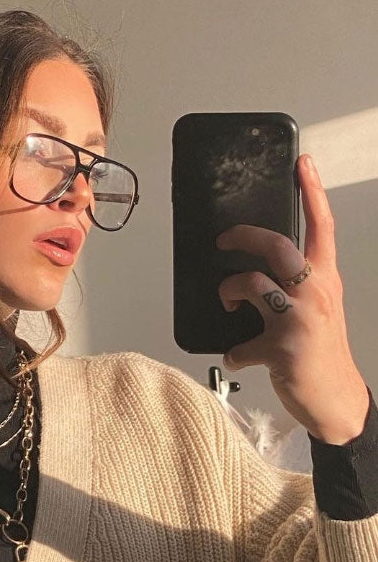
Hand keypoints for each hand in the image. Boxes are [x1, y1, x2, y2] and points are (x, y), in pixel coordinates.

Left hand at [216, 154, 368, 444]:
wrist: (337, 400)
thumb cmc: (322, 350)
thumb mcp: (317, 310)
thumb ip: (292, 288)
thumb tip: (252, 277)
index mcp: (325, 280)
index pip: (321, 227)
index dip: (312, 192)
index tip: (302, 161)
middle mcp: (315, 293)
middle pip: (277, 246)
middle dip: (243, 236)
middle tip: (223, 241)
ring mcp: (300, 320)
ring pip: (250, 284)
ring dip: (228, 293)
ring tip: (226, 305)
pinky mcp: (283, 349)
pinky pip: (240, 346)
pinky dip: (234, 353)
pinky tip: (239, 359)